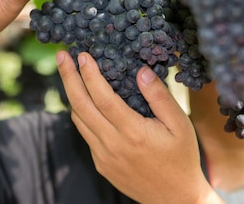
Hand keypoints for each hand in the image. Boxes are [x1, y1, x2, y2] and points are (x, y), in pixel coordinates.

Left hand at [57, 51, 223, 203]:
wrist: (175, 199)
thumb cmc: (182, 159)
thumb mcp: (180, 125)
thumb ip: (159, 97)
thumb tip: (141, 71)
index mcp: (132, 133)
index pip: (102, 98)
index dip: (90, 74)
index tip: (83, 54)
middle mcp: (112, 145)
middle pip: (81, 106)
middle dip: (68, 77)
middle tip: (61, 56)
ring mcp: (103, 157)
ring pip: (79, 120)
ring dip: (72, 94)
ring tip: (70, 72)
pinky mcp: (101, 164)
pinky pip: (86, 134)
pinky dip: (82, 113)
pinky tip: (86, 99)